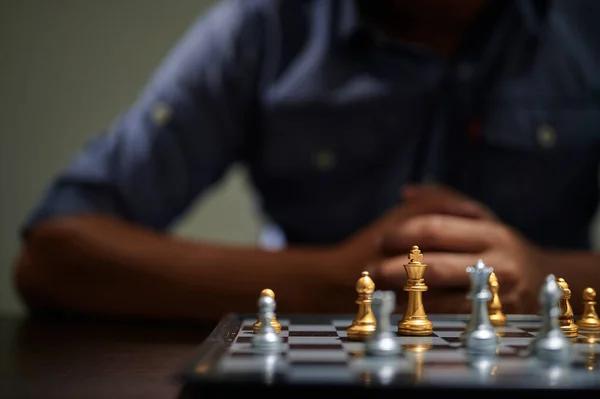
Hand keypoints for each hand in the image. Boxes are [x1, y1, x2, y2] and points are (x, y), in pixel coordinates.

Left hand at [376, 213, 548, 313]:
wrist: (540, 280)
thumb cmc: (498, 244)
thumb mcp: (480, 215)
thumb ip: (444, 199)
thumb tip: (407, 192)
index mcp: (492, 234)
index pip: (435, 230)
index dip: (402, 234)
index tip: (381, 239)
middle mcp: (498, 266)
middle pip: (433, 267)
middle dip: (395, 267)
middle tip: (371, 268)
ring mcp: (496, 298)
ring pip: (438, 298)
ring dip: (402, 295)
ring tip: (378, 290)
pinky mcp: (490, 322)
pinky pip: (445, 320)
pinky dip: (418, 313)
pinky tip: (399, 307)